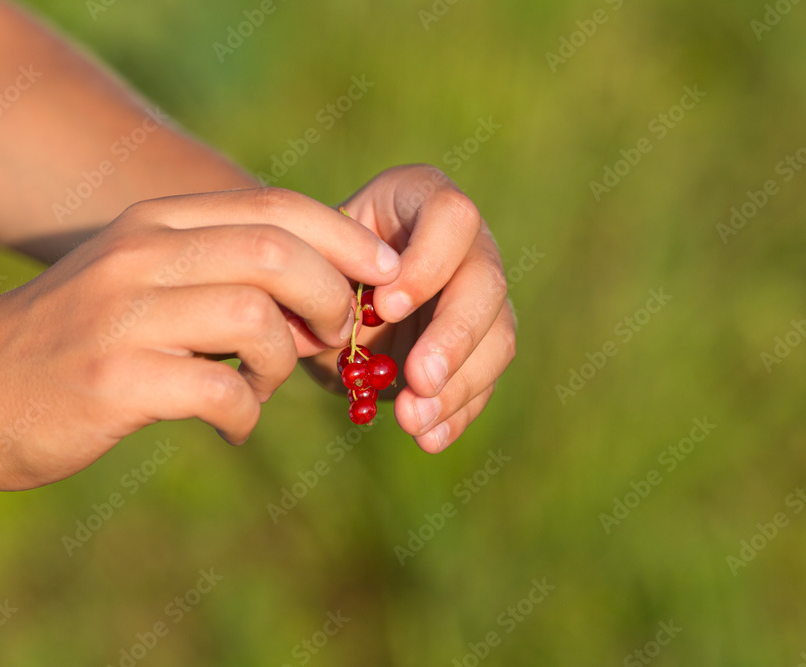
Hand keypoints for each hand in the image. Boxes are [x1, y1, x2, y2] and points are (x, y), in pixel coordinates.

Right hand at [0, 189, 400, 489]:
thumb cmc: (72, 339)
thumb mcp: (136, 277)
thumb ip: (212, 267)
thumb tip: (315, 286)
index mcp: (156, 223)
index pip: (273, 206)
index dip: (344, 239)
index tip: (382, 276)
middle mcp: (141, 255)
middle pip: (277, 253)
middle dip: (331, 301)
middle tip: (331, 341)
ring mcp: (124, 315)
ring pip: (256, 315)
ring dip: (284, 362)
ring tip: (263, 385)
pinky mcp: (114, 380)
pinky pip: (220, 391)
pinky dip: (246, 416)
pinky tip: (232, 428)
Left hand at [303, 165, 516, 453]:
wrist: (317, 295)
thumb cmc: (309, 264)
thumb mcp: (308, 261)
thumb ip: (324, 279)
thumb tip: (343, 322)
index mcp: (422, 198)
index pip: (452, 217)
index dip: (429, 263)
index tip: (387, 306)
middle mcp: (465, 243)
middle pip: (486, 282)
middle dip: (454, 337)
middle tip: (418, 380)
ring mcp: (479, 296)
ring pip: (498, 337)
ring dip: (459, 385)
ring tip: (413, 421)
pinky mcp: (479, 347)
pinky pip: (483, 380)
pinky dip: (457, 413)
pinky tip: (429, 437)